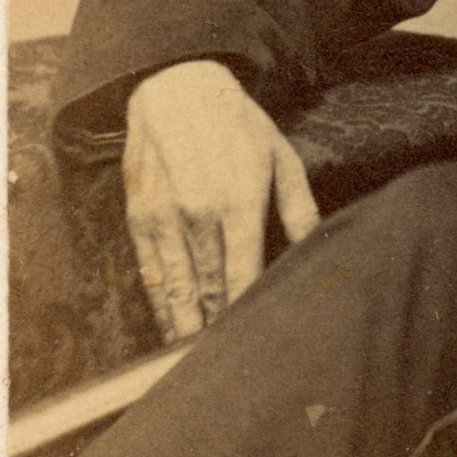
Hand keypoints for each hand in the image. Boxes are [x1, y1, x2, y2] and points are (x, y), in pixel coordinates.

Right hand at [123, 59, 319, 341]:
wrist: (177, 88)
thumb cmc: (237, 125)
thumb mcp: (281, 157)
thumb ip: (300, 210)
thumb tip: (317, 251)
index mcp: (239, 202)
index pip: (245, 277)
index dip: (248, 316)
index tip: (256, 347)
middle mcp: (198, 214)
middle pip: (209, 292)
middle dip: (218, 333)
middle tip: (229, 369)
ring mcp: (164, 218)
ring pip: (175, 291)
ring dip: (186, 329)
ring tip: (195, 365)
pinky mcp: (139, 218)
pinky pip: (149, 274)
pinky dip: (160, 305)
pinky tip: (171, 328)